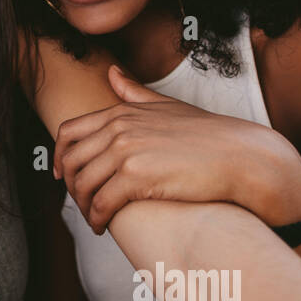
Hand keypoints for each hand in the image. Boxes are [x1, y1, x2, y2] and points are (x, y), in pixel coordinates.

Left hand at [53, 65, 300, 232]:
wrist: (241, 156)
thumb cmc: (208, 134)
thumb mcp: (167, 106)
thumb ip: (135, 92)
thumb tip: (111, 73)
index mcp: (121, 112)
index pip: (68, 131)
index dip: (59, 156)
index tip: (62, 175)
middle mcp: (118, 128)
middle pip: (71, 160)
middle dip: (70, 186)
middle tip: (81, 203)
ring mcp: (126, 151)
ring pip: (83, 185)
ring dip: (83, 207)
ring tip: (93, 219)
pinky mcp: (136, 178)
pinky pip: (101, 204)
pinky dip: (97, 219)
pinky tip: (103, 228)